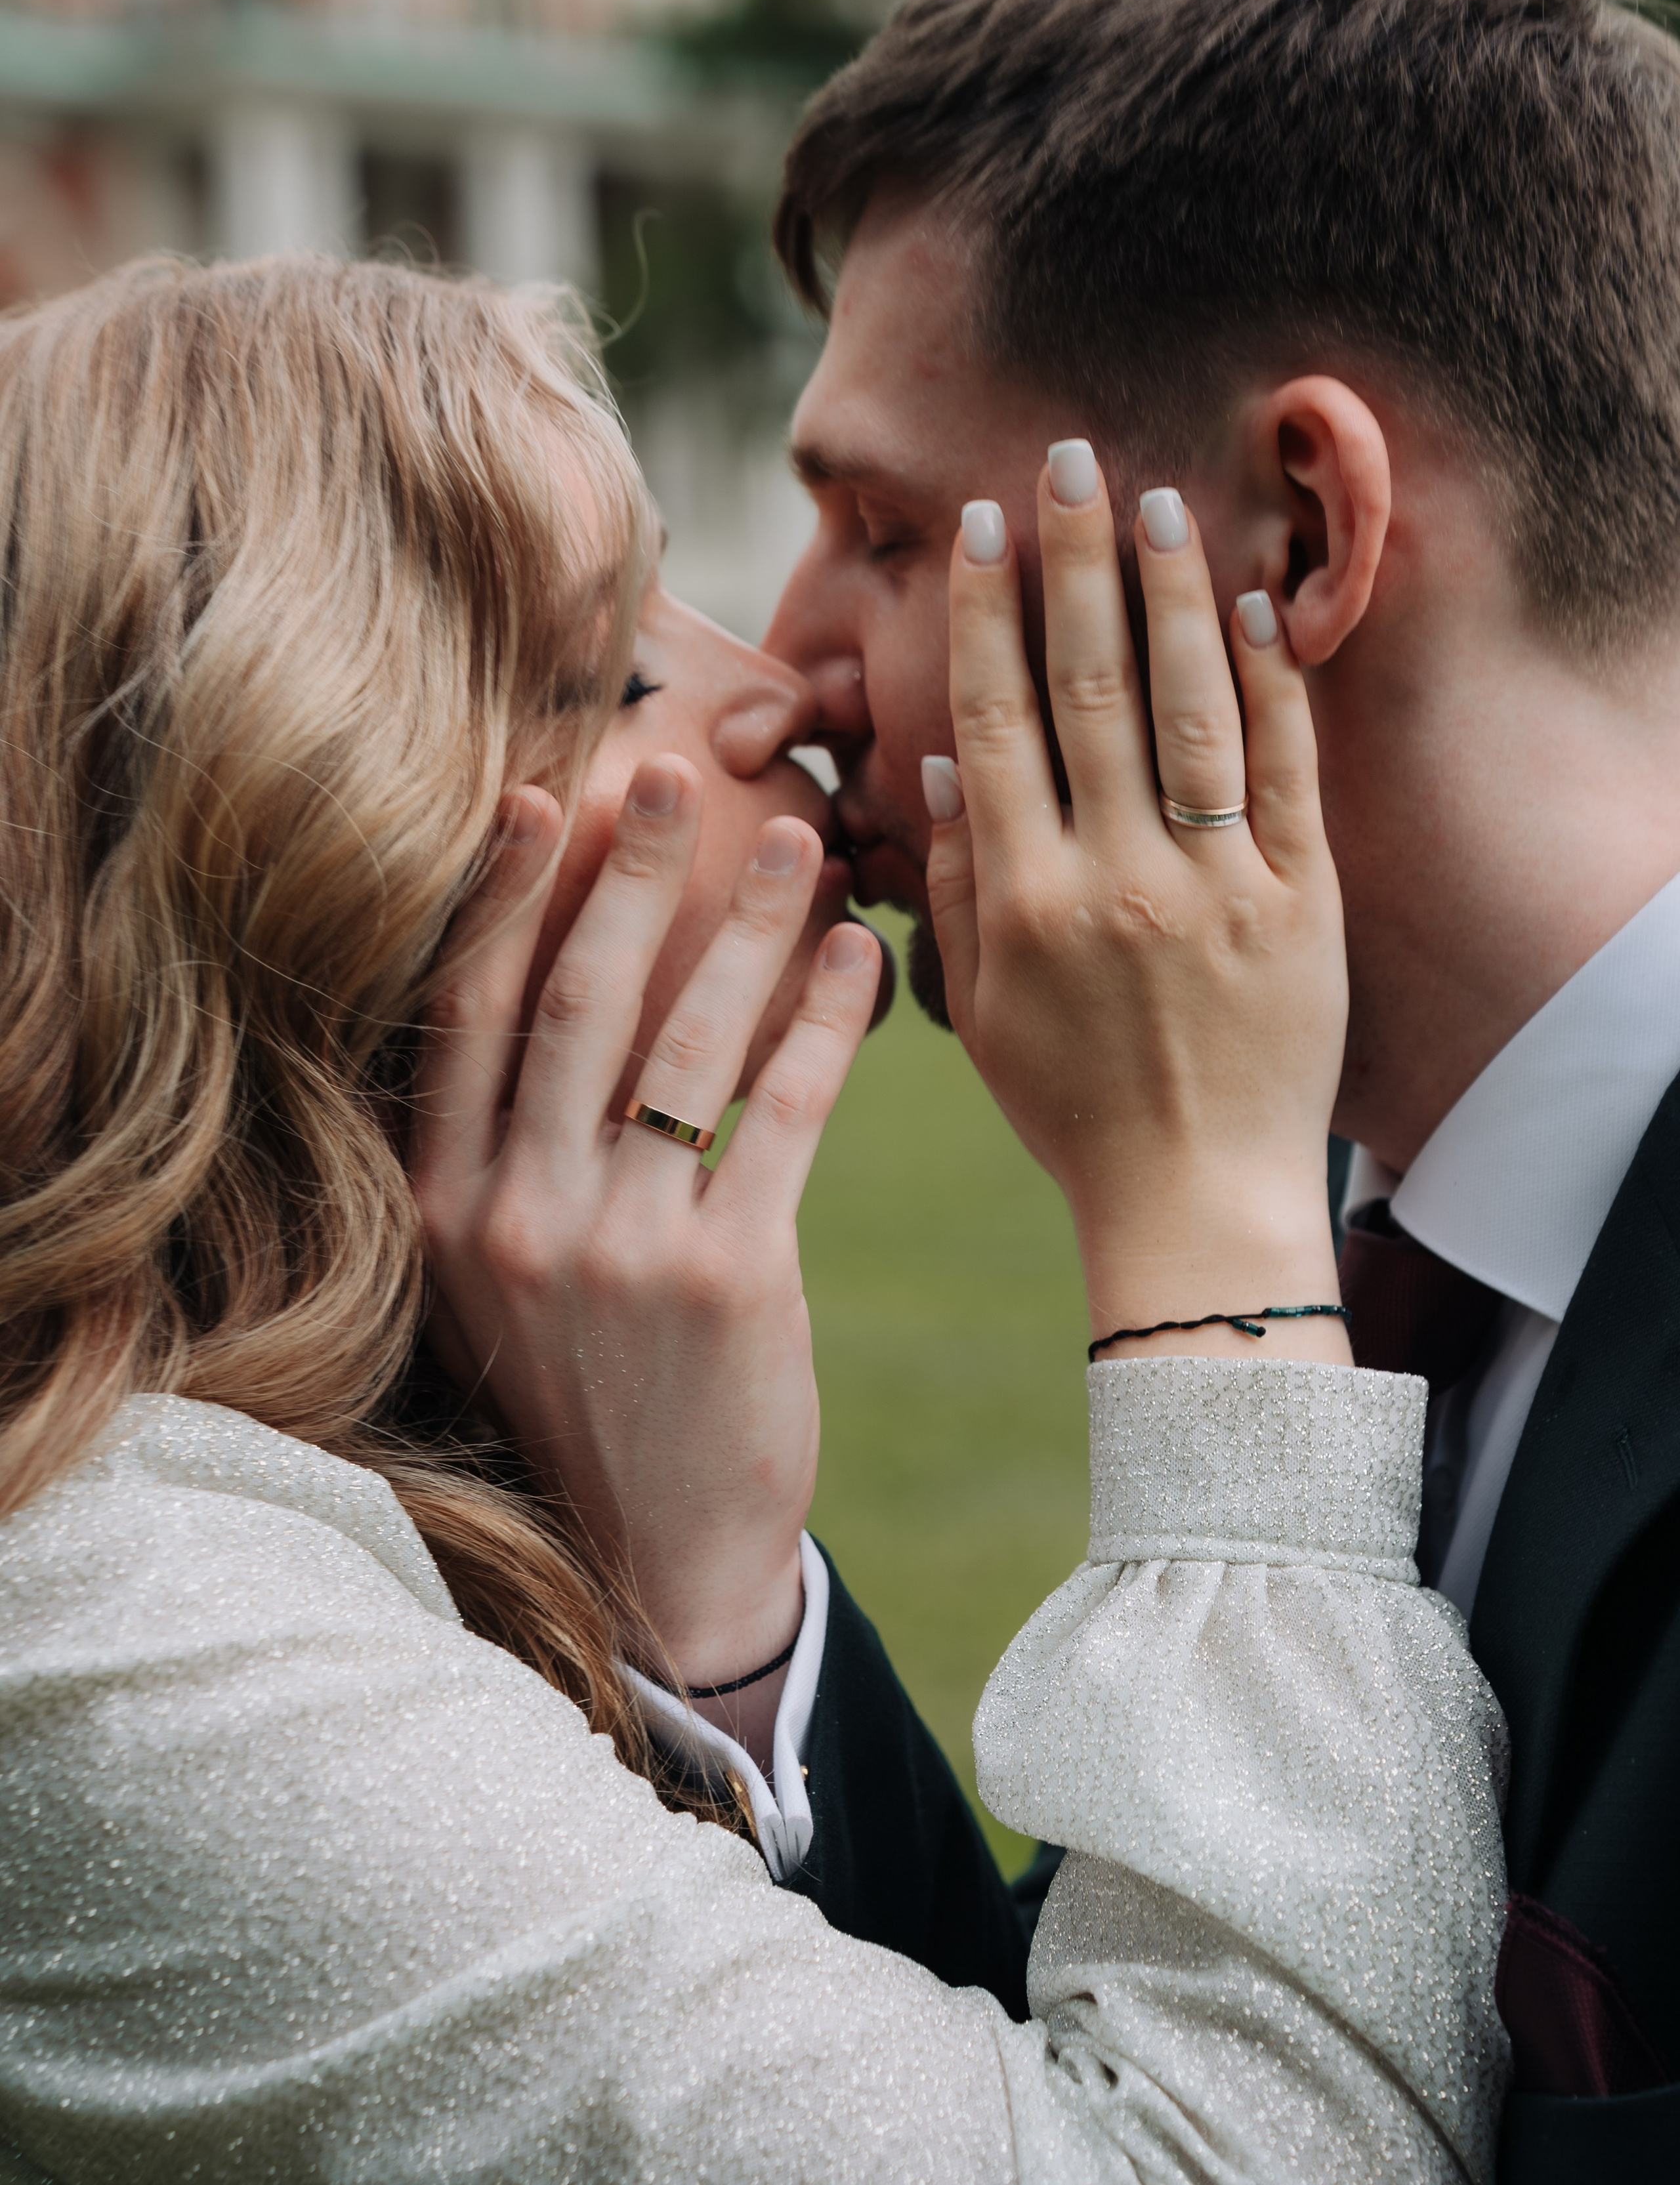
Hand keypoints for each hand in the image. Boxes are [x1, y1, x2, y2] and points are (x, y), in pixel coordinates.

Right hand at [410, 762, 880, 1755]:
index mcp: (441, 1206)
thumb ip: (511, 1152)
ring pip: (685, 1040)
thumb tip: (565, 988)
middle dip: (629, 876)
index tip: (535, 795)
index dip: (496, 897)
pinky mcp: (727, 1277)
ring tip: (804, 847)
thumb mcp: (502, 1279)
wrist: (651, 1561)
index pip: (460, 1015)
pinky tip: (861, 962)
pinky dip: (824, 1023)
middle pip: (573, 1001)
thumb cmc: (583, 1396)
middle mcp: (515, 1213)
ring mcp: (617, 1246)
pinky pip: (781, 1111)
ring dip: (748, 927)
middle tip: (675, 773)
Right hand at [924, 453, 1347, 1360]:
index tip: (985, 526)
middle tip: (1070, 460)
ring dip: (1170, 594)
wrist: (1198, 1198)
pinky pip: (1286, 774)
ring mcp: (1216, 888)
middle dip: (1075, 562)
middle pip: (1088, 688)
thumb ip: (954, 886)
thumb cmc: (1073, 1110)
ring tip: (1158, 500)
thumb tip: (941, 771)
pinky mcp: (1302, 904)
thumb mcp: (980, 1011)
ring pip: (1190, 710)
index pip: (997, 722)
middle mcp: (1115, 879)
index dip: (988, 614)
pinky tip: (1255, 606)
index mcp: (1026, 901)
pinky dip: (1273, 684)